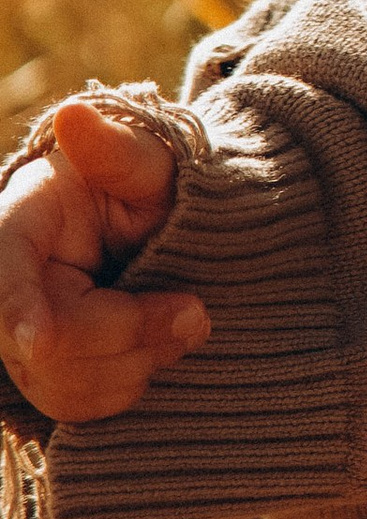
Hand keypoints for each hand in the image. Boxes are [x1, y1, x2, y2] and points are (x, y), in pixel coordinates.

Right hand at [0, 100, 204, 423]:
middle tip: (195, 312)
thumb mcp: (150, 160)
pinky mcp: (46, 370)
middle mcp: (11, 281)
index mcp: (23, 219)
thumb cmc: (156, 185)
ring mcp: (22, 332)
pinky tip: (157, 350)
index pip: (3, 266)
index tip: (41, 339)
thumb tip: (73, 113)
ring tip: (185, 320)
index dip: (16, 306)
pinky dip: (123, 387)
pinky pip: (72, 405)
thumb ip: (118, 150)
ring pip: (57, 381)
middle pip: (41, 340)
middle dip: (127, 332)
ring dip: (134, 362)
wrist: (174, 228)